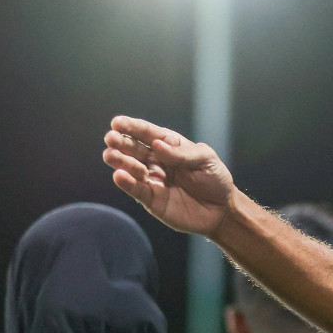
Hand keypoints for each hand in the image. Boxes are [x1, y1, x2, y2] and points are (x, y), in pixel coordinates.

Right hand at [101, 116, 235, 236]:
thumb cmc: (215, 179)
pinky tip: (119, 175)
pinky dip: (127, 183)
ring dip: (119, 161)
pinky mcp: (151, 199)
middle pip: (134, 149)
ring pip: (130, 168)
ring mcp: (152, 180)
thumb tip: (157, 145)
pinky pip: (136, 190)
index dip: (132, 127)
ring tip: (110, 155)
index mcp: (169, 145)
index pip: (148, 133)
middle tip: (110, 138)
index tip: (117, 123)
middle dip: (121, 142)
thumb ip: (182, 153)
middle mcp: (156, 161)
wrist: (222, 209)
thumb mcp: (205, 159)